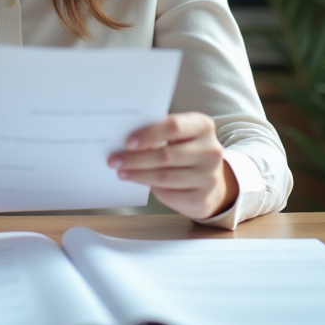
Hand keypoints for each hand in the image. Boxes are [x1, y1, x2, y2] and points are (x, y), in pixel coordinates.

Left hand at [108, 112, 237, 220]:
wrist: (209, 181)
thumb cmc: (184, 150)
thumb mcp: (179, 135)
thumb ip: (159, 132)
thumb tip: (125, 140)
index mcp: (203, 126)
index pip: (174, 126)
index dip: (149, 134)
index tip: (127, 142)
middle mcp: (211, 150)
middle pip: (166, 155)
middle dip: (136, 158)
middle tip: (114, 160)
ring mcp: (209, 176)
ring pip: (165, 176)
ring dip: (138, 174)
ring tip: (121, 171)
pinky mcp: (202, 198)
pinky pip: (170, 194)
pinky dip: (152, 188)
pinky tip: (139, 182)